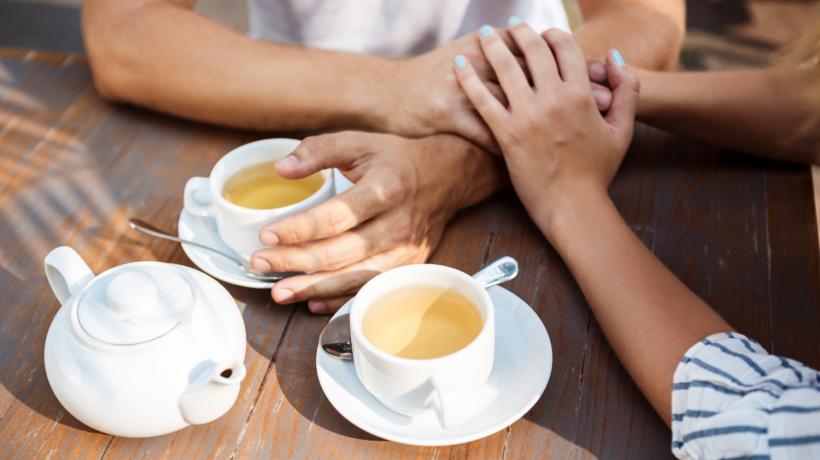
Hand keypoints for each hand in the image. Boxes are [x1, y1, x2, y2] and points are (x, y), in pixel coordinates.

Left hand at [250, 131, 503, 312]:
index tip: (266, 234)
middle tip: (260, 263)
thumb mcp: (360, 142)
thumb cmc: (396, 161)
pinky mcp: (407, 267)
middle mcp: (398, 224)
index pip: (337, 215)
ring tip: (279, 292)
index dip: (299, 228)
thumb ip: (319, 150)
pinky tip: (312, 301)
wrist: (446, 178)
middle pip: (342, 252)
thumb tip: (281, 169)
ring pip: (355, 277)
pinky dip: (340, 299)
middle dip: (297, 261)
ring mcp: (405, 250)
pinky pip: (370, 289)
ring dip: (314, 287)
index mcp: (386, 188)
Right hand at [382, 27, 612, 152]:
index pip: (540, 52)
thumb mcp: (463, 49)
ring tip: (580, 135)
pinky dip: (514, 145)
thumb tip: (532, 41)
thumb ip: (497, 45)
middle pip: (537, 77)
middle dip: (573, 90)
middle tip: (605, 106)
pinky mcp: (451, 117)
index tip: (602, 77)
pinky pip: (488, 133)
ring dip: (551, 121)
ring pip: (518, 106)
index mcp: (487, 47)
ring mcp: (465, 91)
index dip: (574, 64)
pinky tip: (539, 158)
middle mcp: (479, 66)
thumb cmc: (427, 72)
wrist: (385, 92)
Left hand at [454, 26, 638, 233]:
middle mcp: (553, 99)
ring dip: (492, 45)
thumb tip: (614, 57)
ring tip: (484, 33)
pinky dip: (468, 79)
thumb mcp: (622, 129)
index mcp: (581, 94)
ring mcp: (527, 116)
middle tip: (510, 24)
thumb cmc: (598, 171)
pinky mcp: (506, 134)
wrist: (573, 206)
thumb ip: (627, 90)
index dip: (552, 35)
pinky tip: (459, 64)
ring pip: (505, 69)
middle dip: (520, 31)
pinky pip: (482, 100)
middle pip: (533, 51)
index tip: (542, 33)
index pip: (564, 48)